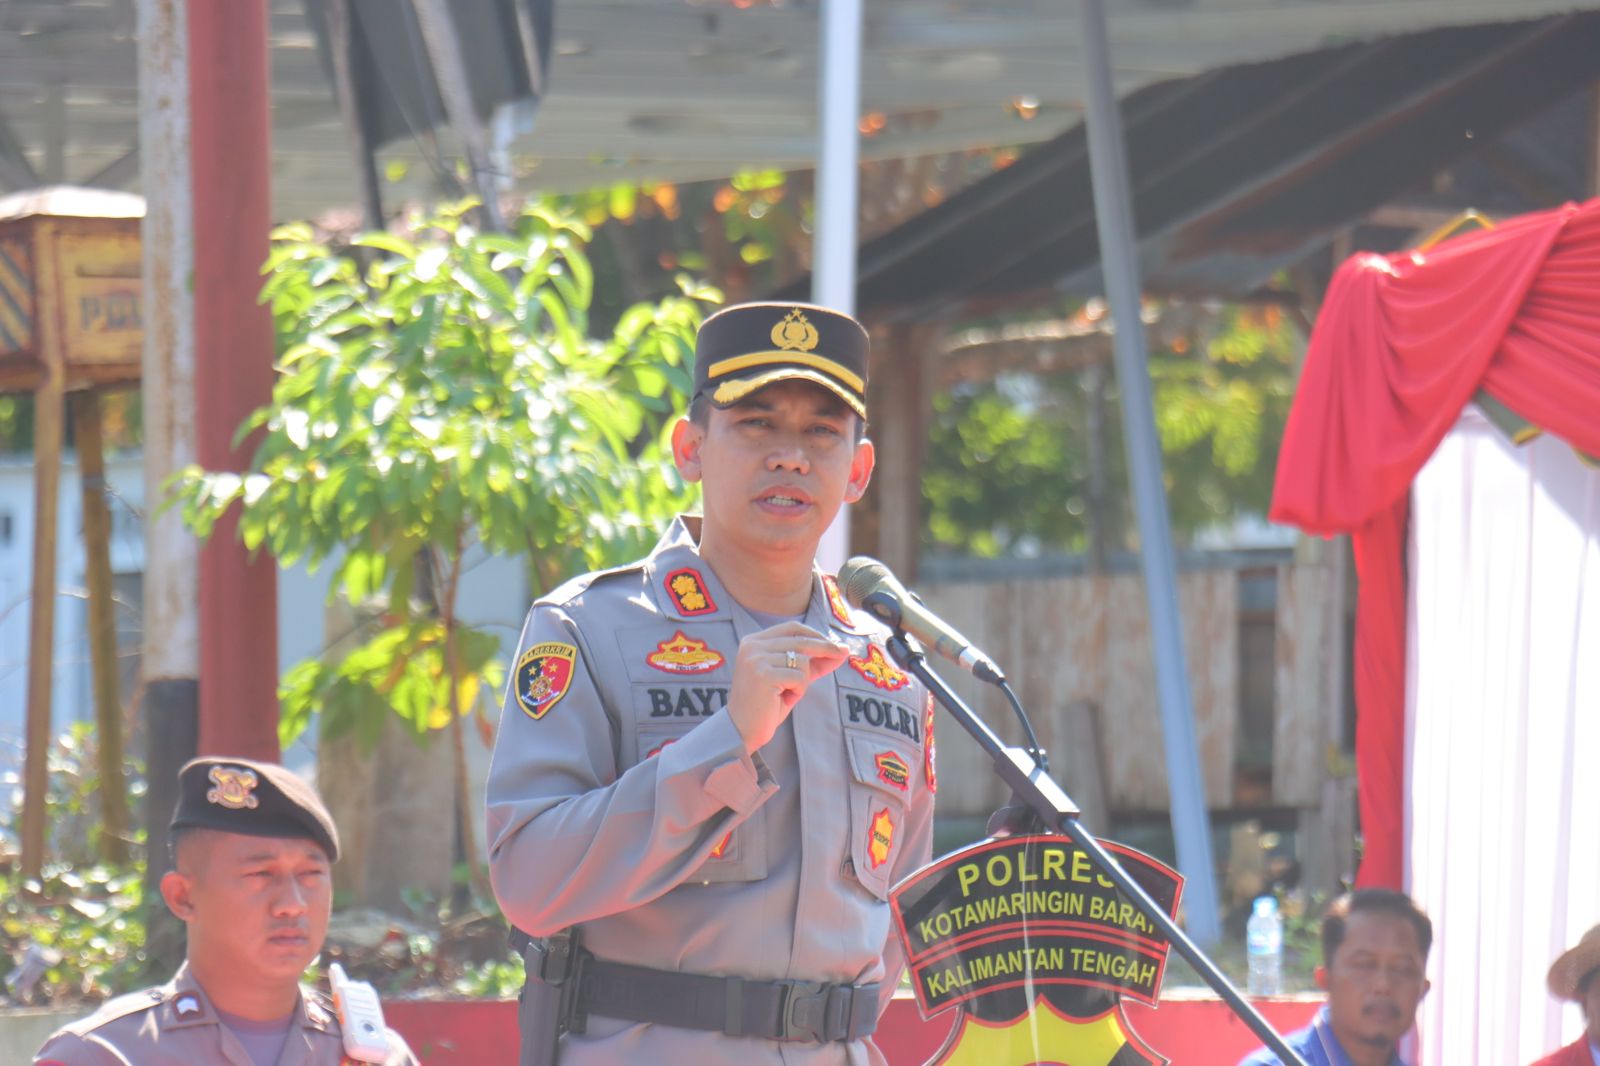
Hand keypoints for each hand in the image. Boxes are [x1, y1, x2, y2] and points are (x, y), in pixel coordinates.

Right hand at [727, 621, 848, 751]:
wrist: (742, 730)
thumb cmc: (767, 704)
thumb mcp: (791, 677)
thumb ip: (812, 662)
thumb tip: (842, 649)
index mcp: (754, 641)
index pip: (792, 628)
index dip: (816, 634)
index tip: (835, 644)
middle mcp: (752, 646)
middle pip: (801, 640)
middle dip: (826, 647)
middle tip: (843, 653)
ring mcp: (756, 659)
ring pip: (802, 660)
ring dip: (804, 680)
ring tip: (788, 693)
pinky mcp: (763, 675)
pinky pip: (799, 677)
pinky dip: (799, 690)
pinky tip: (784, 699)